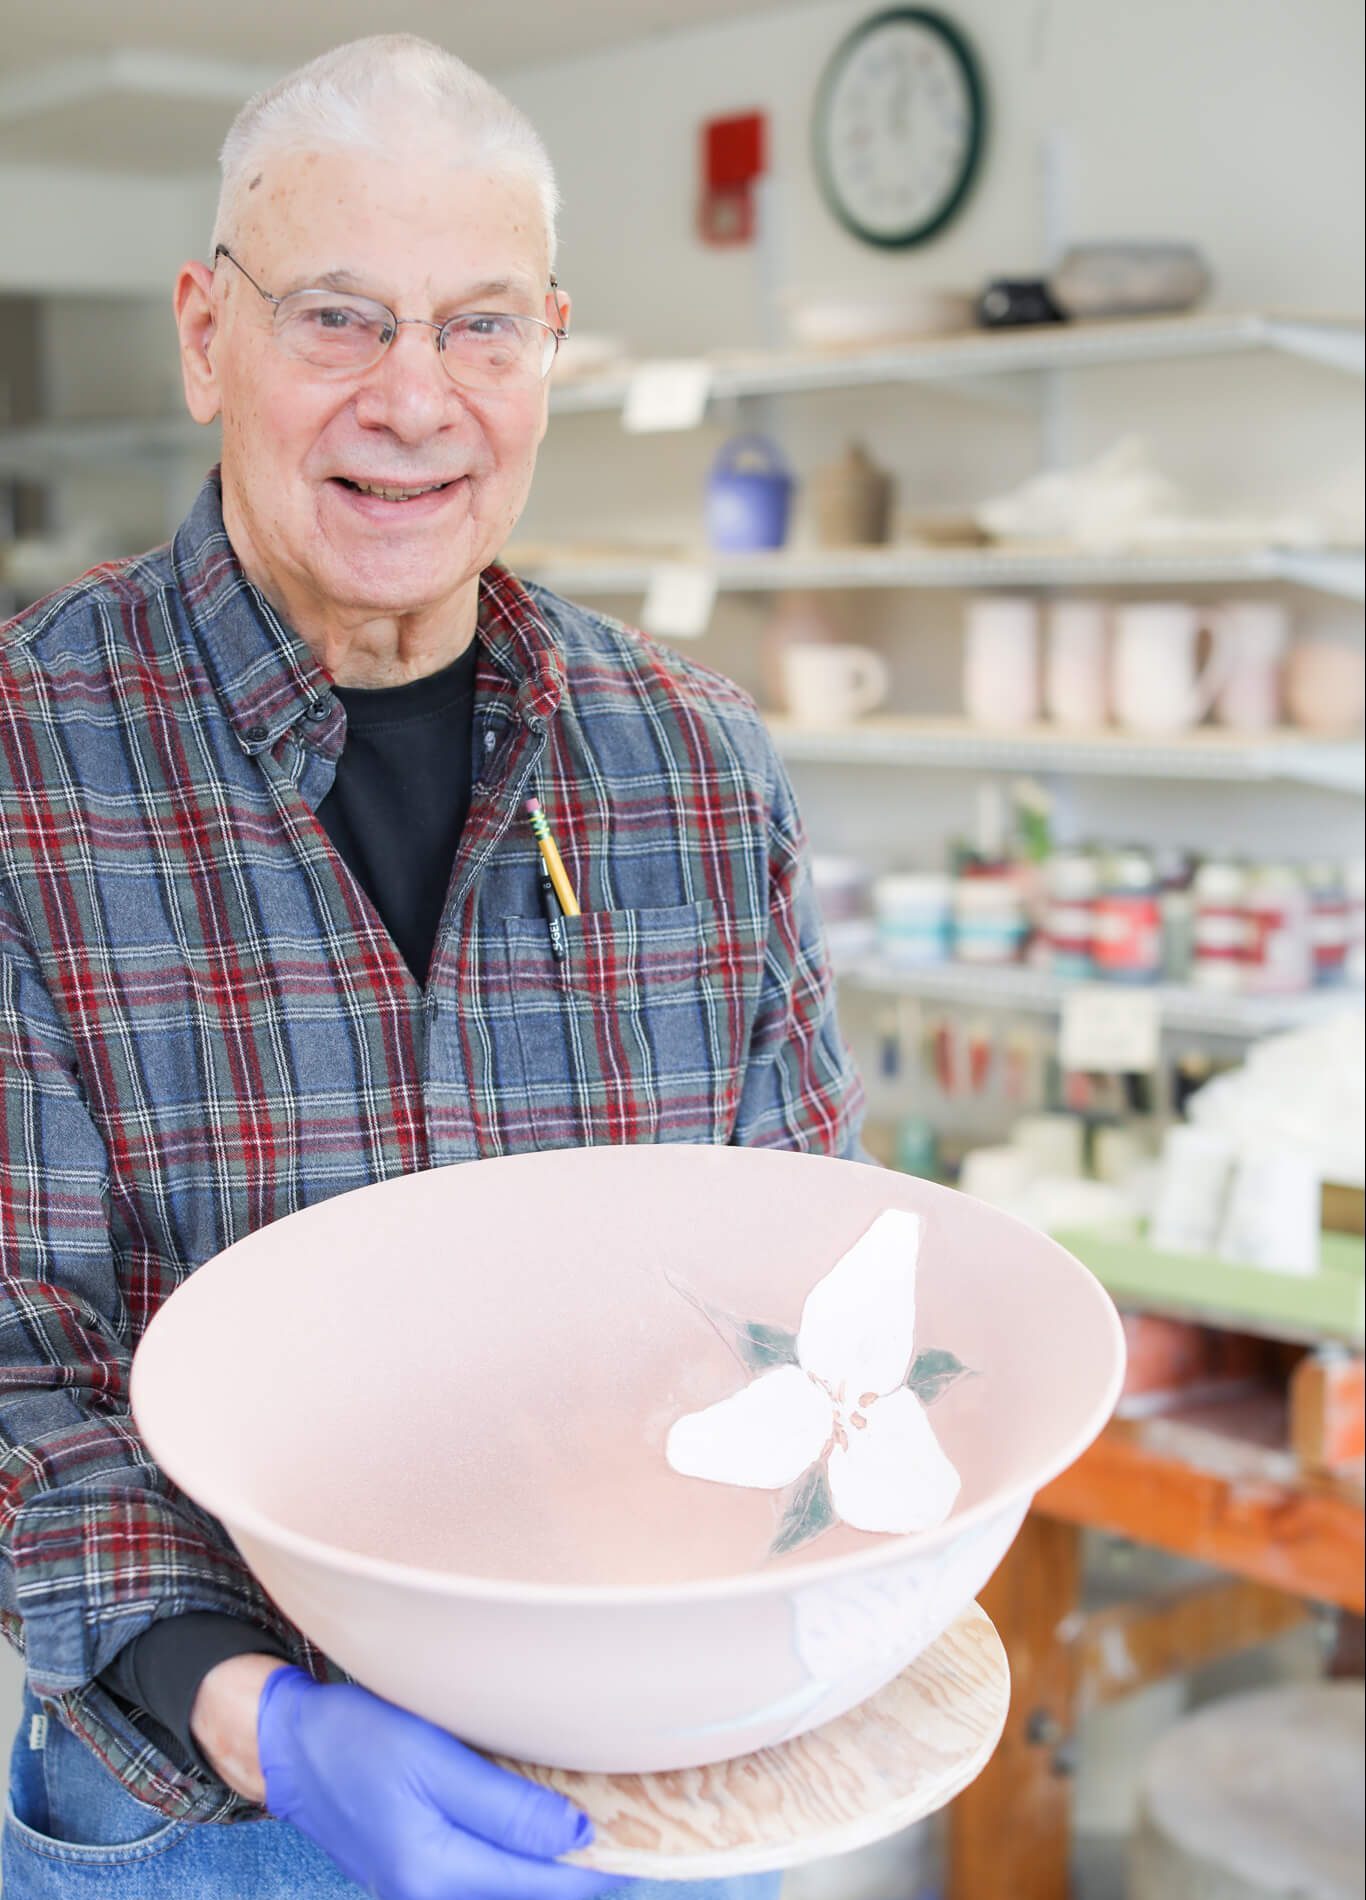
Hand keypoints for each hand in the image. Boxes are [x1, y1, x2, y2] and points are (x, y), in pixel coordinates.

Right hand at [244, 1662, 625, 1898]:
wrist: (288, 1748)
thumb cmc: (356, 1739)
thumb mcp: (435, 1759)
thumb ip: (507, 1807)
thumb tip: (578, 1840)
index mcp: (435, 1873)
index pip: (543, 1885)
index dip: (599, 1868)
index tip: (646, 1839)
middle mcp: (428, 1898)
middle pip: (529, 1897)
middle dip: (580, 1872)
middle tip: (633, 1830)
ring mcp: (419, 1893)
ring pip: (508, 1892)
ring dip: (550, 1869)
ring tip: (598, 1830)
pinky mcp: (415, 1878)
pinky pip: (483, 1881)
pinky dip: (517, 1863)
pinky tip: (540, 1831)